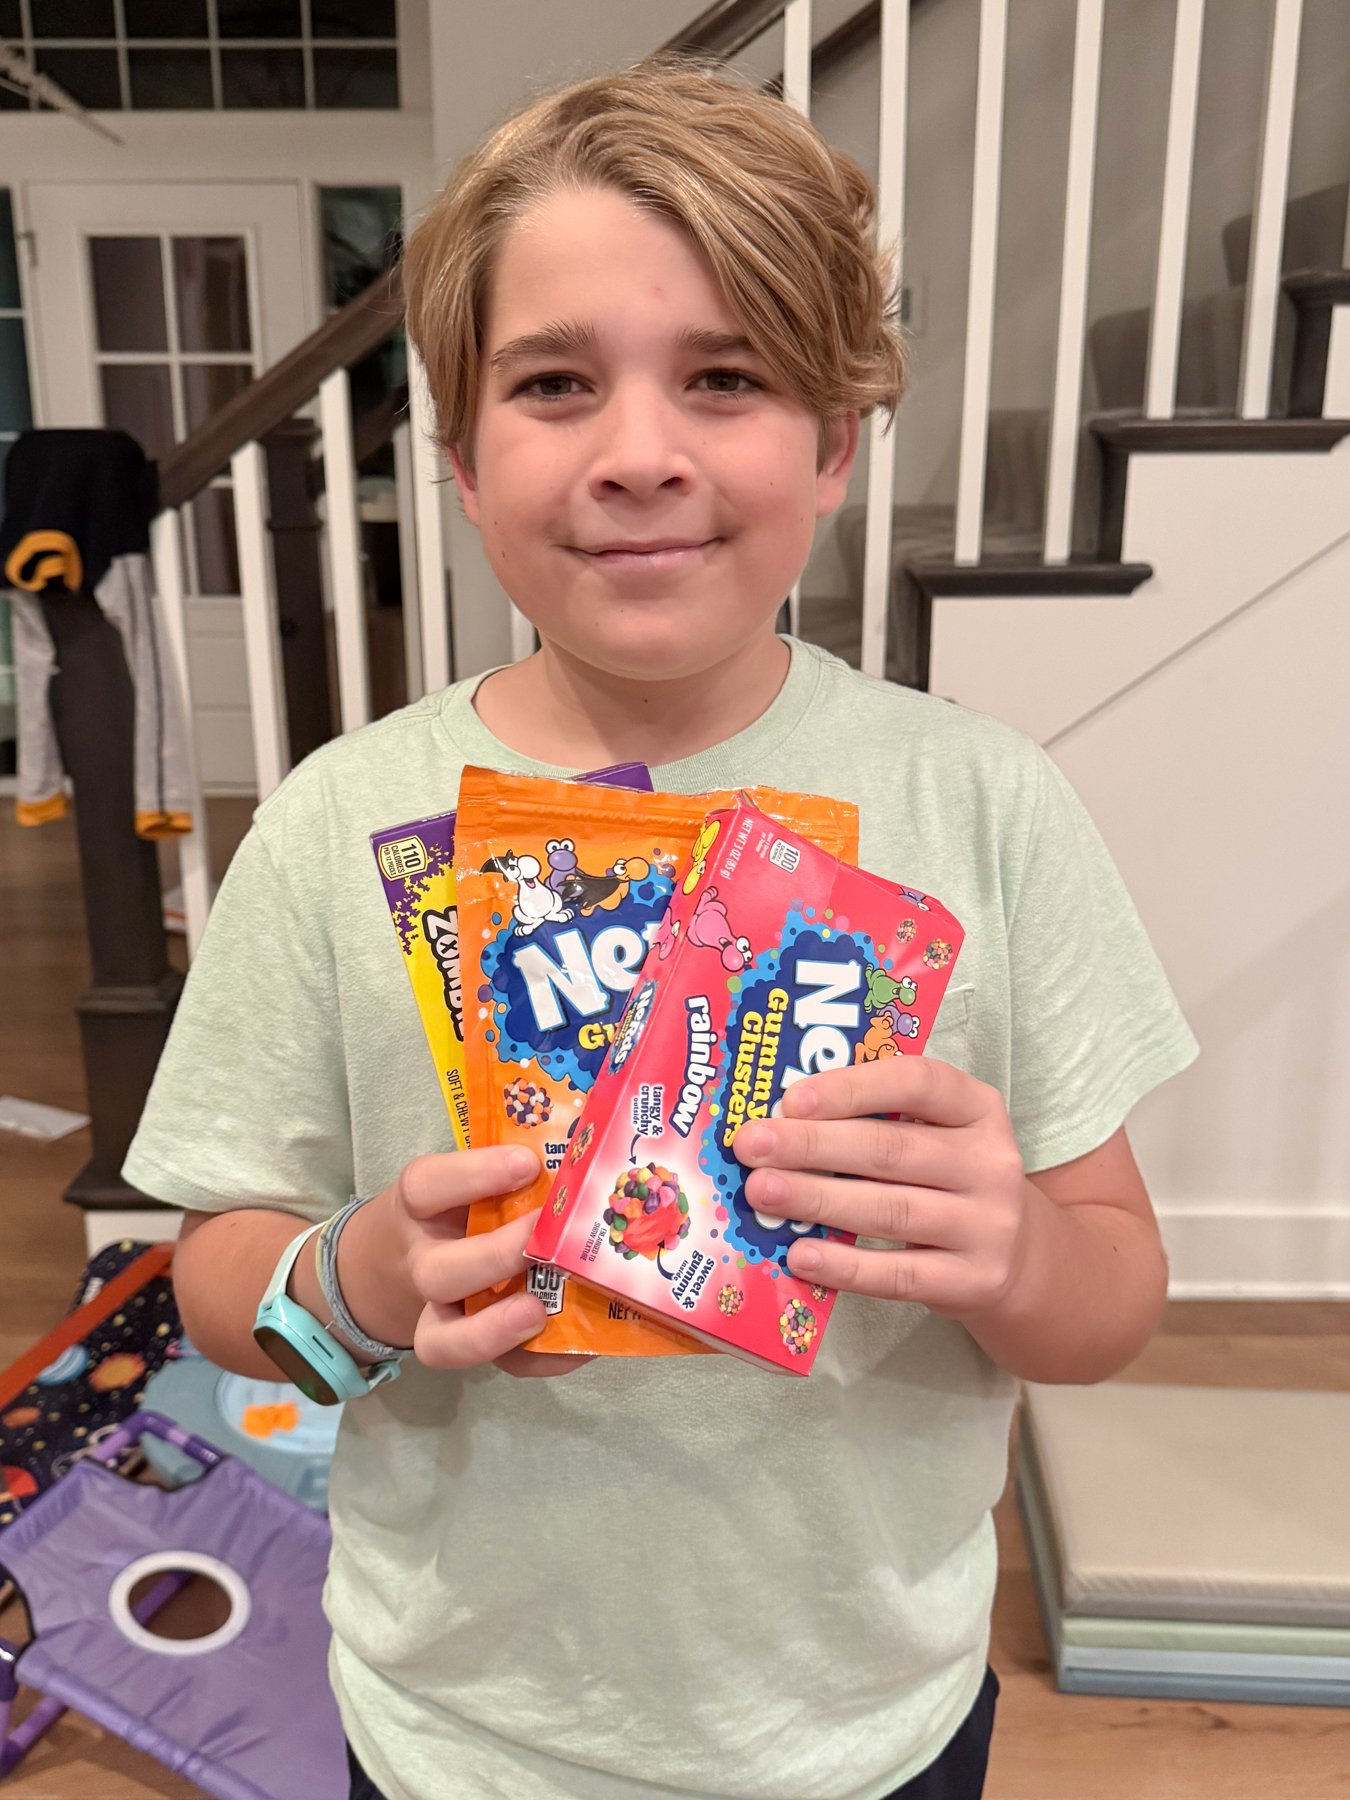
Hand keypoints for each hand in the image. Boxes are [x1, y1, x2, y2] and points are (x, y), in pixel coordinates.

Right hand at [374, 1147, 592, 1377]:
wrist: (403, 1259)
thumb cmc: (455, 1206)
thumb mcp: (466, 1177)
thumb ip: (510, 1169)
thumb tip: (586, 1152)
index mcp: (419, 1207)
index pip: (426, 1186)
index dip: (475, 1174)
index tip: (527, 1162)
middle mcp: (421, 1262)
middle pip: (436, 1272)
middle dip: (495, 1256)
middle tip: (545, 1235)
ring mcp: (439, 1313)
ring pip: (443, 1339)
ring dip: (494, 1329)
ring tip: (539, 1311)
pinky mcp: (474, 1347)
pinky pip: (498, 1366)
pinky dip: (540, 1360)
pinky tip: (582, 1348)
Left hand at [733, 1060, 1031, 1316]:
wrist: (1018, 1256)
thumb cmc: (950, 1179)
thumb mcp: (936, 1134)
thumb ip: (876, 1120)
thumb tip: (781, 1118)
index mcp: (977, 1108)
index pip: (918, 1082)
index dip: (852, 1088)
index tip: (791, 1099)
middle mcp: (990, 1162)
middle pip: (891, 1149)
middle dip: (812, 1146)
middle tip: (751, 1146)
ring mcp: (987, 1225)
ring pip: (889, 1210)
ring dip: (817, 1199)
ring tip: (761, 1193)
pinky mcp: (973, 1281)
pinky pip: (899, 1274)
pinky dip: (846, 1265)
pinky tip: (801, 1255)